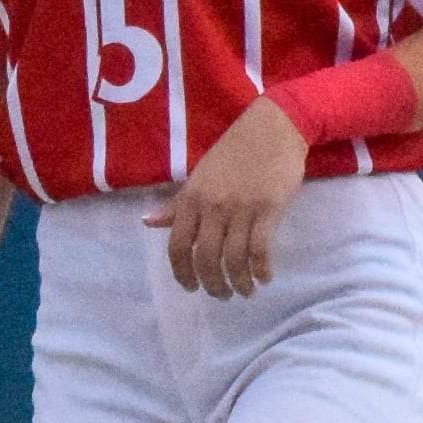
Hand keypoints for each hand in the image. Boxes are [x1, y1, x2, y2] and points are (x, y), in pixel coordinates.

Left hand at [153, 98, 307, 297]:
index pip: (177, 245)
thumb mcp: (199, 176)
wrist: (273, 127)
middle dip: (213, 284)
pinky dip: (262, 269)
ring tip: (245, 291)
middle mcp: (213, 206)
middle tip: (221, 295)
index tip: (191, 288)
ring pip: (234, 258)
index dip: (182, 273)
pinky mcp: (269, 209)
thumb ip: (177, 205)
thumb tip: (148, 223)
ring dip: (239, 282)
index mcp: (192, 198)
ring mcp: (241, 208)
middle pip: (206, 258)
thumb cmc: (235, 151)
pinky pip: (261, 249)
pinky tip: (264, 277)